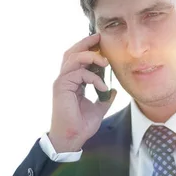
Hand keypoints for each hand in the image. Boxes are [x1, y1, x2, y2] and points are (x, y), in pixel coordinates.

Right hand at [48, 33, 116, 152]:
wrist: (71, 138)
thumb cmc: (81, 125)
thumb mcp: (98, 109)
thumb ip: (104, 97)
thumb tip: (113, 90)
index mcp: (72, 82)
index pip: (78, 58)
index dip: (88, 48)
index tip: (101, 43)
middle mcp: (65, 79)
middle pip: (72, 52)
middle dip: (86, 42)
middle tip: (100, 37)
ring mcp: (61, 82)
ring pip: (73, 58)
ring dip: (90, 56)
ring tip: (105, 61)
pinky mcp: (61, 87)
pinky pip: (79, 73)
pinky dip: (93, 77)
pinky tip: (102, 86)